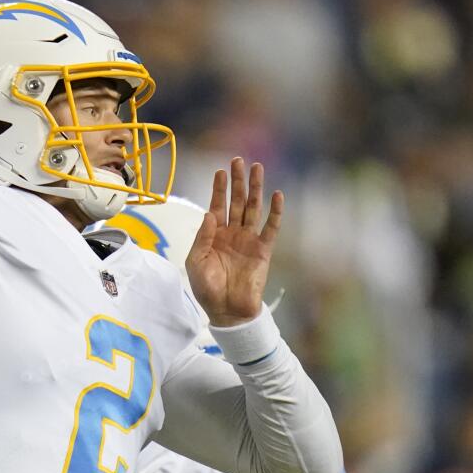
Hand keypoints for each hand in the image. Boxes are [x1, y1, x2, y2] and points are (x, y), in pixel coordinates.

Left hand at [185, 157, 282, 326]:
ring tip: (257, 168)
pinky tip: (277, 195)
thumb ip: (202, 237)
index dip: (219, 188)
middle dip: (238, 181)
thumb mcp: (196, 262)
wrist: (227, 311)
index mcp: (214, 235)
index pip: (218, 205)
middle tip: (239, 161)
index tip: (221, 170)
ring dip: (256, 188)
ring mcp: (248, 240)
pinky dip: (275, 212)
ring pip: (253, 208)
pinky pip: (270, 228)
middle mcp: (232, 233)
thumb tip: (210, 213)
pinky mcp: (263, 250)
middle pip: (237, 201)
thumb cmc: (208, 289)